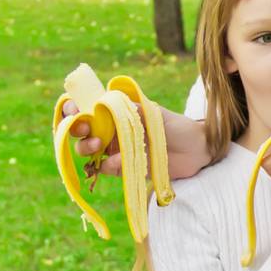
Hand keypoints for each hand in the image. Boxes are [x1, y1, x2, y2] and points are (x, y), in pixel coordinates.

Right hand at [63, 102, 210, 181]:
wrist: (196, 151)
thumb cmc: (177, 126)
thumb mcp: (155, 114)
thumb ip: (132, 110)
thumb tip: (106, 102)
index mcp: (117, 111)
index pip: (88, 106)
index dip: (74, 107)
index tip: (74, 110)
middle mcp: (112, 129)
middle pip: (81, 129)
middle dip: (76, 129)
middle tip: (85, 130)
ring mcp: (116, 149)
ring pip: (88, 150)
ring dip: (87, 147)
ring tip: (99, 145)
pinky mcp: (123, 167)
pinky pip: (106, 168)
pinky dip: (108, 165)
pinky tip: (120, 161)